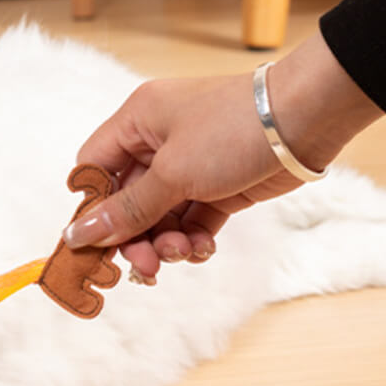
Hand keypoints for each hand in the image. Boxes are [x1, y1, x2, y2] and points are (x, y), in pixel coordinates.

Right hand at [64, 34, 382, 279]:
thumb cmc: (233, 129)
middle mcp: (158, 143)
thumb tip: (79, 235)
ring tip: (182, 252)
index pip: (94, 169)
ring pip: (160, 217)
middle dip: (135, 236)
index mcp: (136, 123)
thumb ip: (127, 210)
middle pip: (126, 202)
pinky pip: (191, 221)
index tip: (96, 244)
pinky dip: (193, 238)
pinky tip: (203, 247)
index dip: (92, 208)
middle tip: (145, 266)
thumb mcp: (173, 173)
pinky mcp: (218, 187)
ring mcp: (189, 166)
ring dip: (166, 242)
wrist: (306, 119)